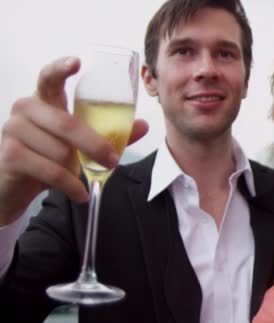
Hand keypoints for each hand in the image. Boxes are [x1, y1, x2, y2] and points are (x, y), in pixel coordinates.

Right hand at [0, 57, 147, 224]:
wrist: (15, 187)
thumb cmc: (49, 157)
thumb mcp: (80, 144)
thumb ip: (110, 133)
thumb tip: (143, 125)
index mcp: (44, 99)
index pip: (49, 77)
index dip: (62, 68)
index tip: (77, 62)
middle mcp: (25, 108)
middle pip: (68, 124)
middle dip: (95, 145)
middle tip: (113, 161)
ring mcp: (13, 130)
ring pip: (62, 152)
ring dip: (77, 170)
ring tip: (78, 176)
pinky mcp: (10, 154)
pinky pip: (52, 171)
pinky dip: (71, 186)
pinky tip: (79, 194)